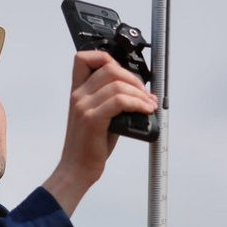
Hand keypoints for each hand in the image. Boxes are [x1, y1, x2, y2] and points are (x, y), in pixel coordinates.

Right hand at [42, 50, 156, 214]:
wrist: (76, 169)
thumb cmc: (89, 145)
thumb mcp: (98, 116)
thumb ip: (112, 100)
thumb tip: (141, 93)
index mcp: (77, 92)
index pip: (84, 58)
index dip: (107, 58)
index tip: (124, 72)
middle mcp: (78, 95)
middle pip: (109, 68)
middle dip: (134, 79)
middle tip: (145, 94)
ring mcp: (83, 107)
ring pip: (117, 84)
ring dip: (140, 93)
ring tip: (149, 105)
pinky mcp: (92, 119)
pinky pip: (120, 101)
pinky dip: (138, 103)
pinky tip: (145, 111)